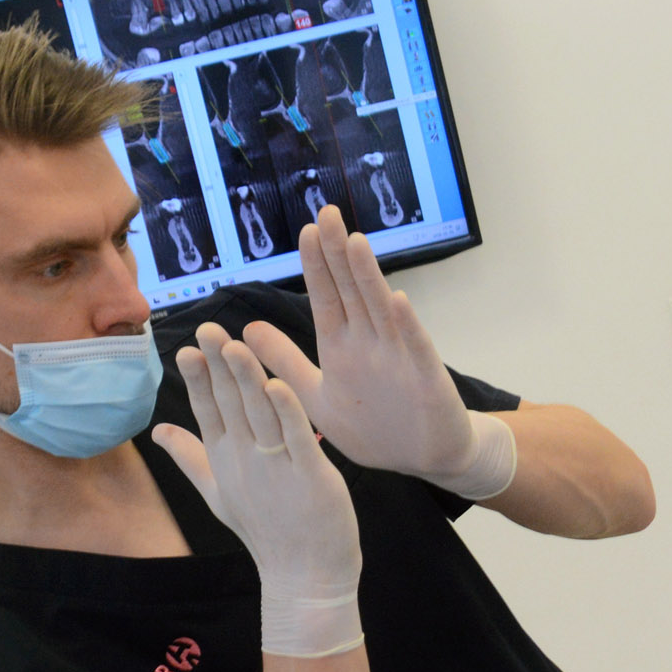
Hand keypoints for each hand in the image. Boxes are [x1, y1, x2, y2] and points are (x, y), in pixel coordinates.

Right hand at [153, 327, 362, 657]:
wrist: (304, 576)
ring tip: (236, 345)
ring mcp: (275, 469)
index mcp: (224, 461)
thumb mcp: (218, 494)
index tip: (189, 346)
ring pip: (258, 414)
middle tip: (209, 328)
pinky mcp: (310, 477)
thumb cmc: (266, 532)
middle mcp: (245, 461)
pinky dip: (286, 412)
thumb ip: (189, 457)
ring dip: (246, 379)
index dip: (199, 378)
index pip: (206, 411)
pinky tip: (276, 384)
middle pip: (229, 404)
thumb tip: (157, 432)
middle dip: (218, 365)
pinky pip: (295, 438)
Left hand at [242, 206, 514, 500]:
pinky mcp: (425, 380)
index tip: (306, 230)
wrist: (425, 458)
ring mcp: (399, 358)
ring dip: (368, 277)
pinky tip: (397, 302)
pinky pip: (415, 351)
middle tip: (327, 213)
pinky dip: (407, 328)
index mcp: (341, 347)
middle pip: (351, 291)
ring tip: (355, 242)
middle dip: (338, 254)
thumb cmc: (374, 428)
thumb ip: (285, 362)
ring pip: (380, 310)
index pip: (326, 297)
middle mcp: (369, 344)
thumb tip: (246, 330)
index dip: (316, 266)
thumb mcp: (317, 397)